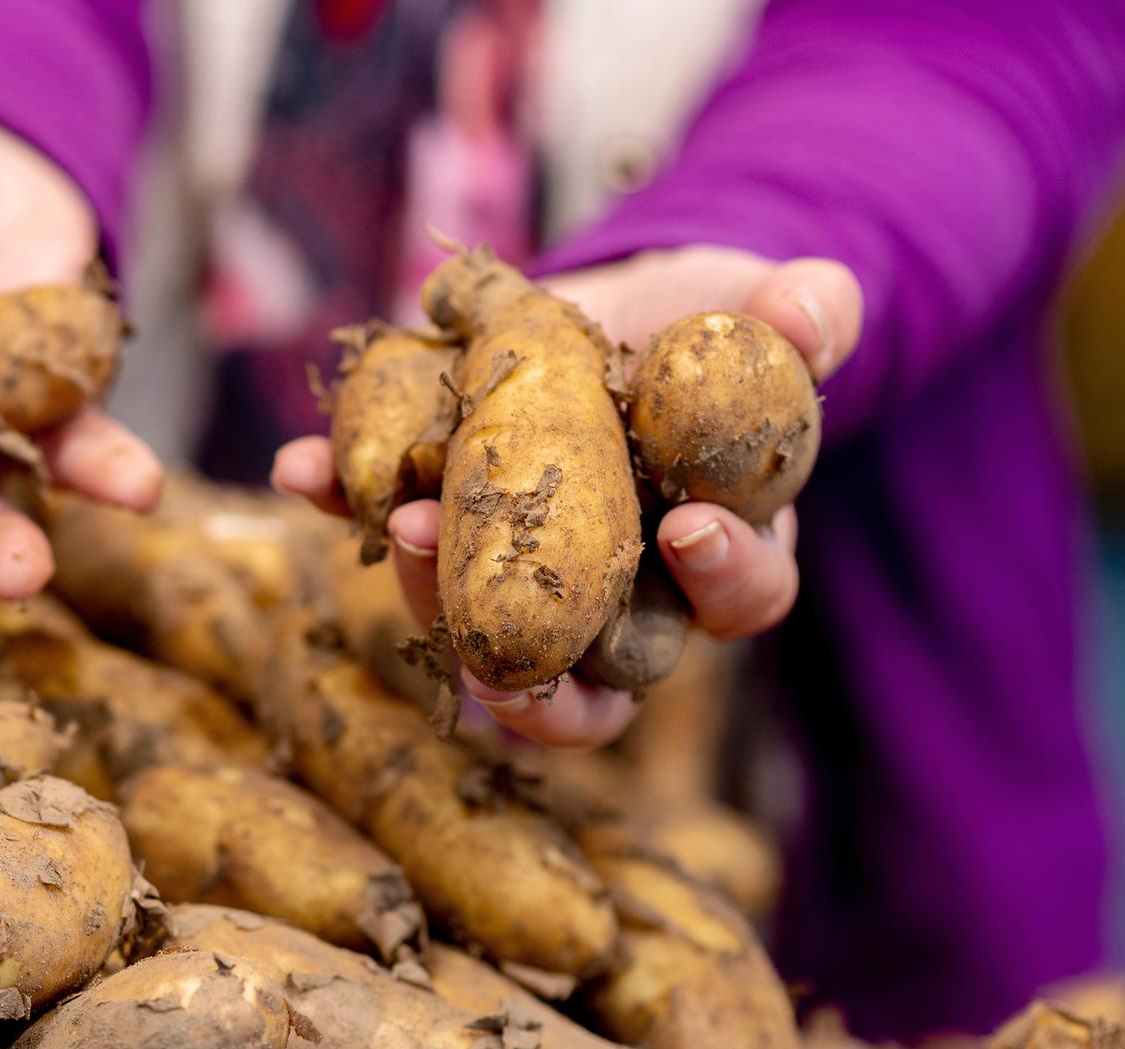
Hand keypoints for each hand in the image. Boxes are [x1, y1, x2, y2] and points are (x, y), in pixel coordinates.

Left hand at [274, 245, 860, 746]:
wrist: (617, 301)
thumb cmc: (712, 327)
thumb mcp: (762, 310)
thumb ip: (803, 315)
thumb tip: (819, 305)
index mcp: (716, 554)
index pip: (736, 598)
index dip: (721, 579)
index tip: (690, 528)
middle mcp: (615, 590)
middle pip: (590, 669)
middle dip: (543, 665)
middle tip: (505, 647)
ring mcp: (516, 566)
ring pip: (477, 619)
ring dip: (434, 584)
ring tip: (404, 525)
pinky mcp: (438, 515)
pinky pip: (384, 524)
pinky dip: (340, 497)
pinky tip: (304, 470)